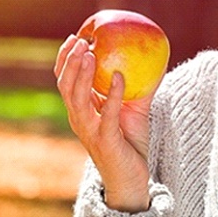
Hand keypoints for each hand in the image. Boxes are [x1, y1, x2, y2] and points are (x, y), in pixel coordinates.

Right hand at [54, 35, 153, 211]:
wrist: (133, 178)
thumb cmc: (131, 141)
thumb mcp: (133, 107)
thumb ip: (138, 83)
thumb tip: (153, 55)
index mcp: (80, 110)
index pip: (64, 81)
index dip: (65, 59)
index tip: (74, 37)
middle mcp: (79, 119)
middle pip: (65, 86)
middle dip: (69, 61)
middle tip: (80, 41)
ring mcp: (89, 131)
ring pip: (77, 98)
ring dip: (82, 74)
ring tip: (89, 53)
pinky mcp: (105, 140)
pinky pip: (106, 114)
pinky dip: (111, 94)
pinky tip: (118, 76)